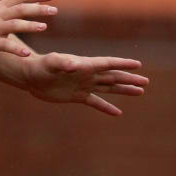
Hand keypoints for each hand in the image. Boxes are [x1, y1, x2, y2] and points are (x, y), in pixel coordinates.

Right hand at [0, 0, 53, 66]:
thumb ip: (15, 9)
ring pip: (13, 25)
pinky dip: (16, 49)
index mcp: (0, 8)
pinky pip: (5, 45)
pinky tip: (26, 53)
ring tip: (44, 27)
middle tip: (54, 10)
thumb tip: (37, 2)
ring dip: (29, 25)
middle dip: (38, 9)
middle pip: (19, 9)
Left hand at [23, 52, 147, 115]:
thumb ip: (61, 62)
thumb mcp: (50, 63)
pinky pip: (95, 102)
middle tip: (146, 81)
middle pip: (112, 77)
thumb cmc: (39, 66)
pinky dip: (106, 107)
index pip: (107, 64)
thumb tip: (73, 64)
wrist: (29, 76)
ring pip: (108, 88)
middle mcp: (86, 75)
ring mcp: (83, 85)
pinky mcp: (76, 96)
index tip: (138, 64)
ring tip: (140, 91)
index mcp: (84, 65)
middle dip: (129, 78)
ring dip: (123, 90)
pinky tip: (118, 113)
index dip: (122, 64)